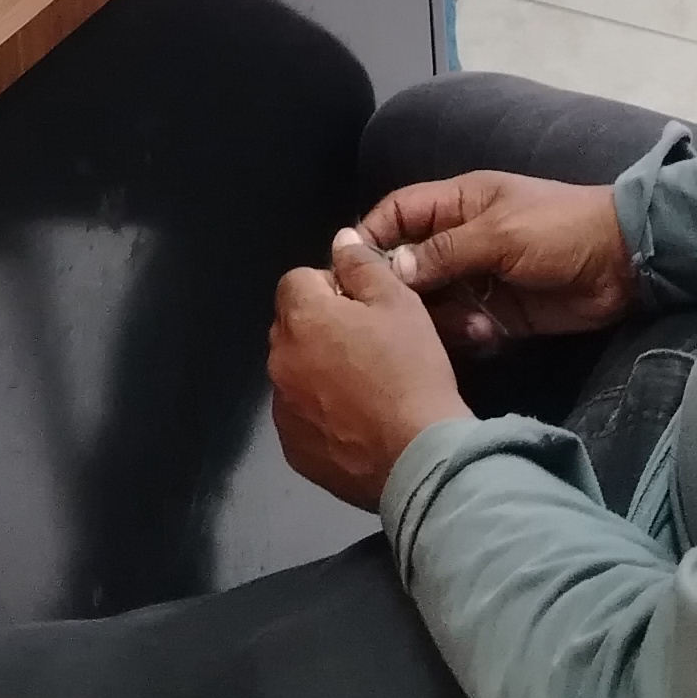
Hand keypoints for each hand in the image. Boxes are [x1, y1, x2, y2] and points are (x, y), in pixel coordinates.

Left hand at [267, 228, 471, 509]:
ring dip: (318, 371)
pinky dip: (320, 414)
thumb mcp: (398, 303)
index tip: (365, 309)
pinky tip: (356, 423)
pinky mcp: (293, 448)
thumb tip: (340, 240)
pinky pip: (300, 416)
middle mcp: (278, 359)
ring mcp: (282, 408)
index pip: (298, 281)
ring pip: (294, 372)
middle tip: (369, 346)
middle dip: (322, 328)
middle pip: (292, 326)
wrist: (418, 457)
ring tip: (365, 389)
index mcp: (300, 317)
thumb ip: (362, 265)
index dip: (332, 288)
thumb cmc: (410, 371)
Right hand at [356, 171, 635, 357]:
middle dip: (400, 291)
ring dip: (439, 319)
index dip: (372, 237)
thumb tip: (391, 268)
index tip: (351, 273)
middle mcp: (459, 240)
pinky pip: (463, 326)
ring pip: (433, 301)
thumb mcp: (499, 233)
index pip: (398, 214)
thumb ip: (444, 251)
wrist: (624, 263)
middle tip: (392, 319)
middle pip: (409, 264)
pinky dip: (466, 336)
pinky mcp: (497, 313)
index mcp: (457, 205)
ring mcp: (478, 279)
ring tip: (467, 328)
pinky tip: (485, 339)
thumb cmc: (558, 230)